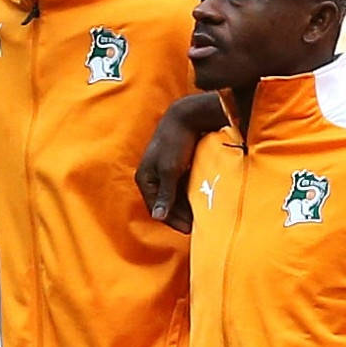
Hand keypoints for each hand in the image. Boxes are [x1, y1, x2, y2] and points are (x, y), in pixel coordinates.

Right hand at [134, 92, 225, 232]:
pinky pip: (181, 188)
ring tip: (200, 218)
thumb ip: (165, 194)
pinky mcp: (175, 167)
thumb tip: (157, 217)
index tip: (189, 230)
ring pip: (174, 196)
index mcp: (144, 178)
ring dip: (186, 207)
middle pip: (165, 203)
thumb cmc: (175, 142)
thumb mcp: (169, 170)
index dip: (171, 220)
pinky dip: (189, 196)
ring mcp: (163, 172)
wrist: (187, 116)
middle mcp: (151, 177)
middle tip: (197, 227)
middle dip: (180, 215)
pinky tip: (200, 203)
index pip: (155, 207)